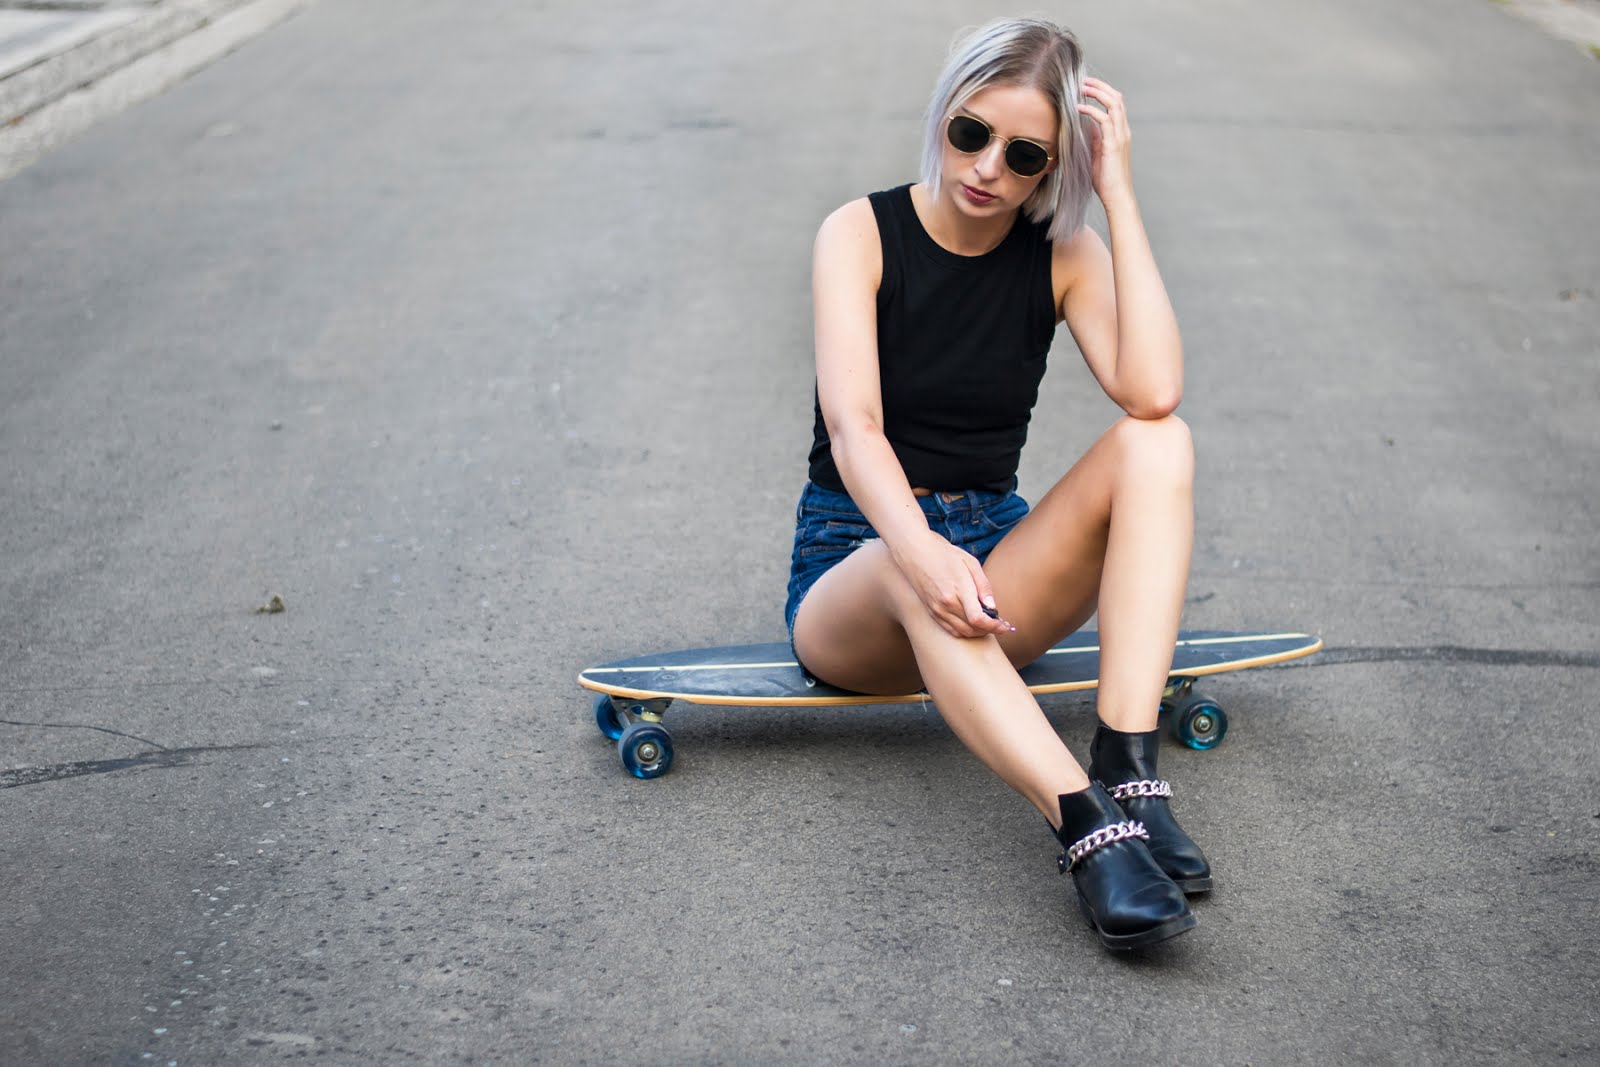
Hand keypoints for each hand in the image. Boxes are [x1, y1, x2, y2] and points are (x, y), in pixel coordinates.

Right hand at [892, 530, 1016, 639]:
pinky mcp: (931, 612)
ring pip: (962, 632)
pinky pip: (951, 629)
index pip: (978, 619)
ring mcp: (937, 610)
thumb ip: (983, 586)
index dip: (994, 627)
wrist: (914, 552)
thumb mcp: (970, 563)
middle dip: (990, 630)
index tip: (1005, 625)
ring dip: (978, 633)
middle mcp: (946, 603)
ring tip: (989, 625)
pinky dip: (965, 631)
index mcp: (958, 590)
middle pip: (972, 629)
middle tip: (1001, 626)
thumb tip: (993, 607)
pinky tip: (973, 625)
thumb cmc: (944, 554)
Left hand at [1077, 76, 1133, 203]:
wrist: (1117, 196)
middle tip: (1083, 80)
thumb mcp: (1097, 155)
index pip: (1115, 104)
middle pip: (1117, 98)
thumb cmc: (1106, 180)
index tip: (1087, 86)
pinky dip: (1091, 110)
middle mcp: (1123, 131)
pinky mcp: (1113, 144)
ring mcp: (1120, 136)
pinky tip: (1078, 108)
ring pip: (1114, 104)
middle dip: (1100, 86)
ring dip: (1097, 92)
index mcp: (1120, 132)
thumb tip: (1085, 127)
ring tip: (1081, 87)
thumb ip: (1094, 139)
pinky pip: (1104, 120)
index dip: (1103, 91)